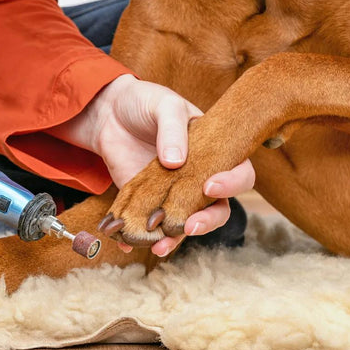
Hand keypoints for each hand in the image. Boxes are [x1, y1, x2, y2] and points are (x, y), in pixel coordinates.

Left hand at [49, 75, 255, 254]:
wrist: (110, 113)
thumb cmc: (146, 103)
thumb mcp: (164, 105)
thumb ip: (172, 129)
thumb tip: (175, 162)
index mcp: (215, 150)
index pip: (239, 173)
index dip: (232, 183)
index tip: (210, 186)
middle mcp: (199, 176)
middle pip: (217, 208)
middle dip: (207, 222)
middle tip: (188, 226)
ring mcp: (173, 192)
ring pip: (184, 223)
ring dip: (174, 239)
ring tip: (158, 247)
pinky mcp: (148, 201)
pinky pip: (150, 224)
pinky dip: (140, 237)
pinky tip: (126, 243)